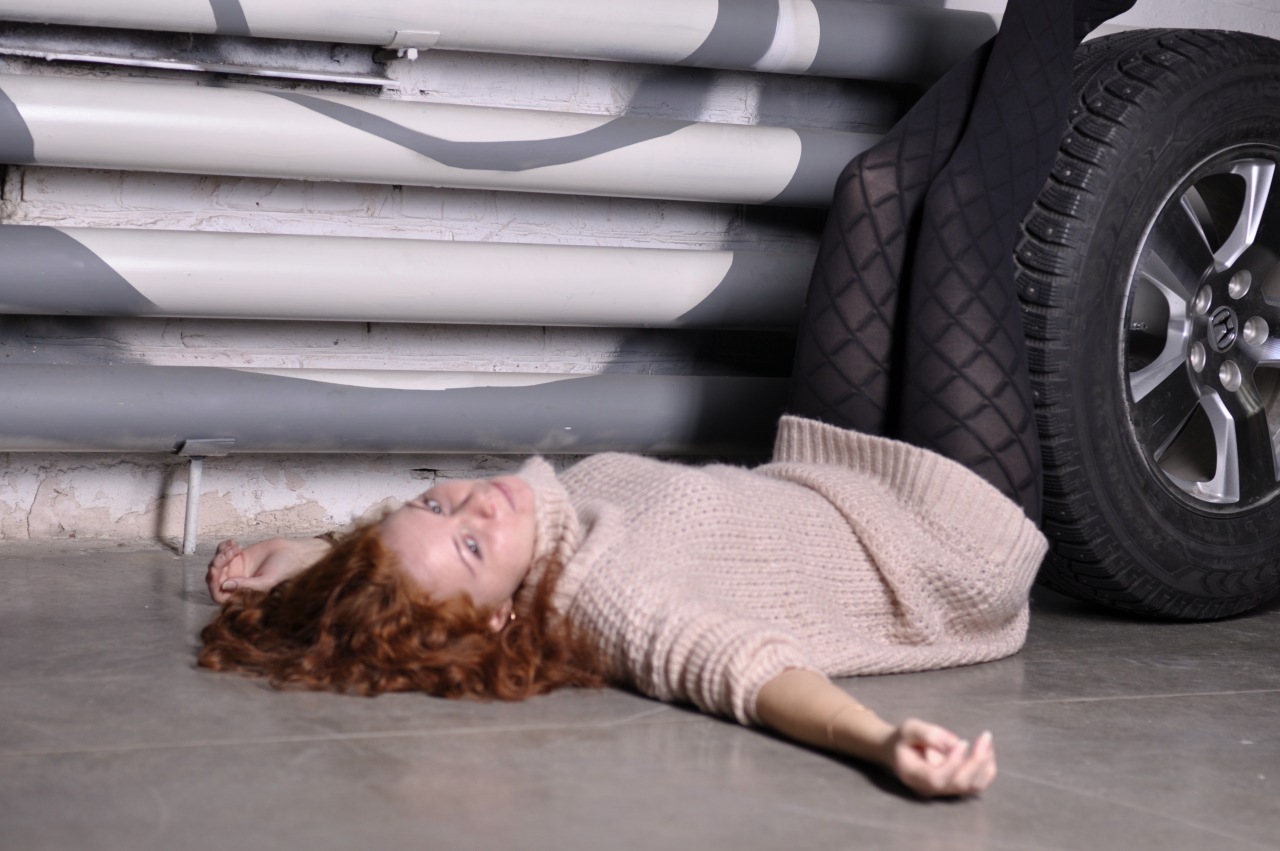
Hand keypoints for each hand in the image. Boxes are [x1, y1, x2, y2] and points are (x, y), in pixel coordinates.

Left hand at [205, 537, 332, 602]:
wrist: (293, 552)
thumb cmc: (285, 569)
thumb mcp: (267, 580)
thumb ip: (247, 585)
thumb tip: (225, 585)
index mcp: (242, 594)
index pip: (219, 595)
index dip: (213, 584)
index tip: (215, 570)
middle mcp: (236, 584)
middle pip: (215, 577)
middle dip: (218, 564)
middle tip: (228, 554)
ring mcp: (236, 570)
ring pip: (217, 564)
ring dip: (222, 553)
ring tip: (236, 547)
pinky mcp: (237, 557)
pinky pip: (222, 552)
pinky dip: (223, 546)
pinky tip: (234, 543)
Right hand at [886, 719, 995, 797]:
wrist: (898, 752)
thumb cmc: (902, 740)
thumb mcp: (908, 729)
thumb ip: (926, 734)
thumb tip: (953, 743)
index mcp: (914, 775)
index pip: (937, 778)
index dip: (953, 763)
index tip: (963, 742)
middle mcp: (930, 789)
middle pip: (959, 783)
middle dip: (976, 761)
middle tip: (985, 736)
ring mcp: (945, 791)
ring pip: (973, 786)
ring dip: (985, 764)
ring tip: (986, 740)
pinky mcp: (955, 787)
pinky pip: (977, 784)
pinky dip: (987, 768)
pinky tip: (987, 750)